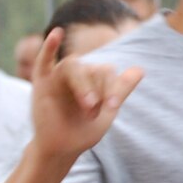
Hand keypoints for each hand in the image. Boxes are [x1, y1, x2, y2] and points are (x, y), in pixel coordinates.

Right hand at [29, 28, 142, 161]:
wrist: (62, 150)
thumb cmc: (83, 131)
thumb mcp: (106, 112)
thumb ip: (121, 89)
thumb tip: (141, 69)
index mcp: (93, 79)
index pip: (106, 71)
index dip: (112, 87)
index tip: (113, 107)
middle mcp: (77, 74)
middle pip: (90, 68)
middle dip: (96, 89)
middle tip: (94, 110)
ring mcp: (58, 77)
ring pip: (72, 66)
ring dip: (82, 84)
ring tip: (88, 104)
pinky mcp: (41, 82)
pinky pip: (44, 59)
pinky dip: (49, 46)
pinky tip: (57, 33)